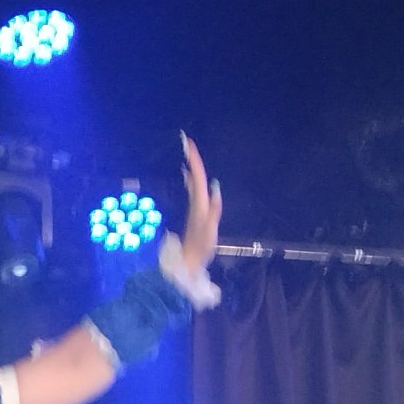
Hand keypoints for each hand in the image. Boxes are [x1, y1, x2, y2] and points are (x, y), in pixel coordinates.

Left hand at [179, 133, 222, 271]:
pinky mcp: (194, 212)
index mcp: (200, 203)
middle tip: (188, 143)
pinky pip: (193, 190)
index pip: (198, 177)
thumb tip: (215, 186)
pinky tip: (188, 177)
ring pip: (193, 182)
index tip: (190, 145)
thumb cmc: (201, 246)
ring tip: (190, 155)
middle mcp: (196, 202)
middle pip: (194, 177)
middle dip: (192, 160)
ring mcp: (194, 207)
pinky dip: (191, 180)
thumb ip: (214, 208)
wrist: (188, 259)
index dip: (195, 161)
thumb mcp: (211, 228)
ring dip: (192, 168)